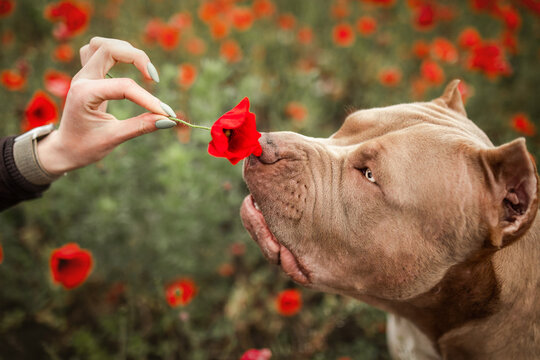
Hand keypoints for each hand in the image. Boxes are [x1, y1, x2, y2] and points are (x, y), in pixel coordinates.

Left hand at [37, 37, 174, 174]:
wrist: (64, 150)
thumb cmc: (85, 147)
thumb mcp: (114, 138)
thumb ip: (141, 126)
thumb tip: (169, 120)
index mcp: (84, 94)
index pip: (124, 87)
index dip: (148, 98)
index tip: (166, 113)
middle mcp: (82, 79)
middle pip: (109, 49)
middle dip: (136, 58)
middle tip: (154, 78)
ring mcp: (82, 74)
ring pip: (101, 44)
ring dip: (125, 50)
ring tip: (143, 68)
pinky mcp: (87, 75)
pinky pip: (96, 50)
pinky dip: (115, 52)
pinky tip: (127, 64)